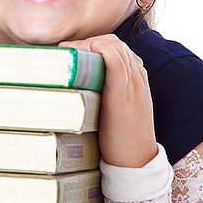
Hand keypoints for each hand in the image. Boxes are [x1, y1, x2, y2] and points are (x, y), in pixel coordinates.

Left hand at [59, 35, 157, 167]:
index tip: (71, 50)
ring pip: (116, 49)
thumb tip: (75, 85)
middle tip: (66, 50)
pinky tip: (91, 50)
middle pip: (115, 43)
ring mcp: (133, 85)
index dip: (93, 42)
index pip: (117, 46)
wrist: (136, 161)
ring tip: (69, 52)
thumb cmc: (121, 137)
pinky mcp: (124, 97)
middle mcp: (137, 77)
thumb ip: (103, 92)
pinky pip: (118, 65)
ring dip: (89, 44)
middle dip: (88, 41)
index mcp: (136, 78)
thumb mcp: (114, 108)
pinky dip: (105, 52)